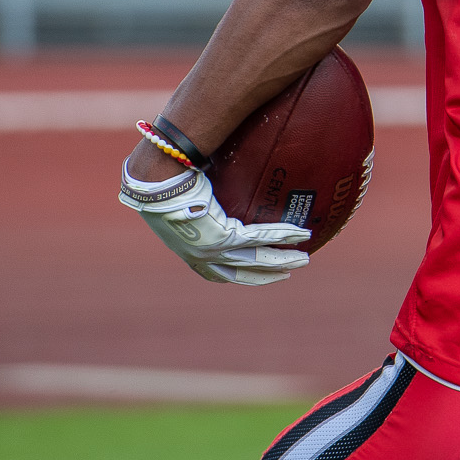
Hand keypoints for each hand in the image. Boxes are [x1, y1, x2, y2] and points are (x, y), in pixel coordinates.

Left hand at [119, 164, 311, 285]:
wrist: (156, 182)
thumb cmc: (165, 185)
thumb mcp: (184, 203)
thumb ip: (201, 207)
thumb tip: (215, 189)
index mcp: (190, 255)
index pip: (219, 274)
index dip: (241, 276)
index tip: (259, 275)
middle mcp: (202, 258)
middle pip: (244, 273)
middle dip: (270, 274)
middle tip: (290, 271)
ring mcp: (213, 250)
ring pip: (257, 260)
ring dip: (283, 260)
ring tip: (304, 258)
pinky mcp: (223, 236)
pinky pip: (260, 237)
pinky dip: (282, 235)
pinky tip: (300, 233)